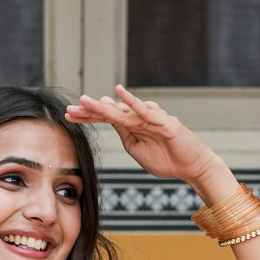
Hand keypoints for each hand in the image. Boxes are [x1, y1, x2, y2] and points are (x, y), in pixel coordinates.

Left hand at [65, 86, 227, 193]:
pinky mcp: (164, 122)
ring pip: (124, 110)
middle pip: (110, 112)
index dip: (87, 116)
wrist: (192, 166)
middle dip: (89, 111)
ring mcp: (151, 118)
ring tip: (86, 102)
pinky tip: (119, 92)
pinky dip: (132, 101)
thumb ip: (124, 136)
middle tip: (70, 109)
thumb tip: (110, 121)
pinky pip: (146, 110)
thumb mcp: (137, 150)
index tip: (68, 115)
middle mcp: (139, 118)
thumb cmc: (166, 159)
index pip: (105, 119)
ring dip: (104, 106)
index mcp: (131, 127)